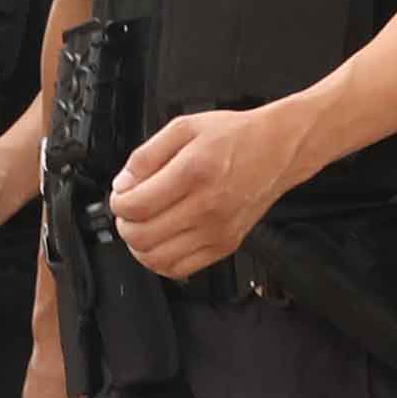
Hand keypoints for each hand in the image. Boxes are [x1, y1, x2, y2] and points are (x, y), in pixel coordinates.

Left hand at [106, 102, 313, 284]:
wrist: (278, 149)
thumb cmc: (235, 136)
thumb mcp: (184, 127)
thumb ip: (146, 155)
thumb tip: (123, 184)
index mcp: (193, 172)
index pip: (136, 206)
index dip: (117, 203)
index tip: (121, 195)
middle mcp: (206, 206)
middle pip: (142, 236)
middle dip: (125, 225)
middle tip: (129, 212)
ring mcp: (217, 230)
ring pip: (157, 259)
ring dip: (139, 246)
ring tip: (143, 227)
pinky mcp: (225, 245)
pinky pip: (180, 269)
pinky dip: (161, 261)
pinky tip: (161, 242)